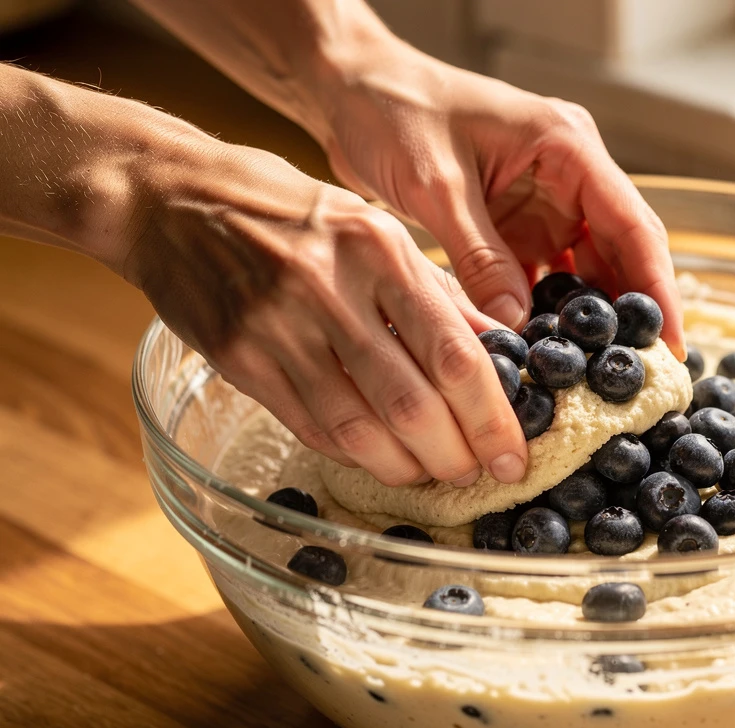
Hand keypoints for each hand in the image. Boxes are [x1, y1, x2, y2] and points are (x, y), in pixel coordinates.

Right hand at [124, 137, 529, 486]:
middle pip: (412, 404)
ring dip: (406, 466)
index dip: (492, 417)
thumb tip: (498, 348)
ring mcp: (280, 329)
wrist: (171, 197)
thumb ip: (436, 291)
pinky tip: (379, 458)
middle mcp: (331, 291)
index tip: (513, 454)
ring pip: (359, 429)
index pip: (453, 354)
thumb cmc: (290, 210)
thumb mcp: (374, 227)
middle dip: (455, 455)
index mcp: (380, 251)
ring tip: (431, 473)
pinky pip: (310, 427)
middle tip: (478, 473)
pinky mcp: (240, 360)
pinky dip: (354, 453)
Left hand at [314, 37, 685, 355]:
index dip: (656, 287)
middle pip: (619, 252)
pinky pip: (544, 277)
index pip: (631, 223)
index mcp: (566, 146)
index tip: (669, 341)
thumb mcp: (438, 186)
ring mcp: (544, 202)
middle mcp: (567, 175)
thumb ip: (480, 256)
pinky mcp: (516, 226)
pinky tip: (545, 351)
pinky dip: (546, 313)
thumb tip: (515, 325)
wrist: (351, 92)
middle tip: (639, 375)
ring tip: (594, 375)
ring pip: (585, 270)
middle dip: (630, 312)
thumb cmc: (395, 112)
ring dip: (587, 320)